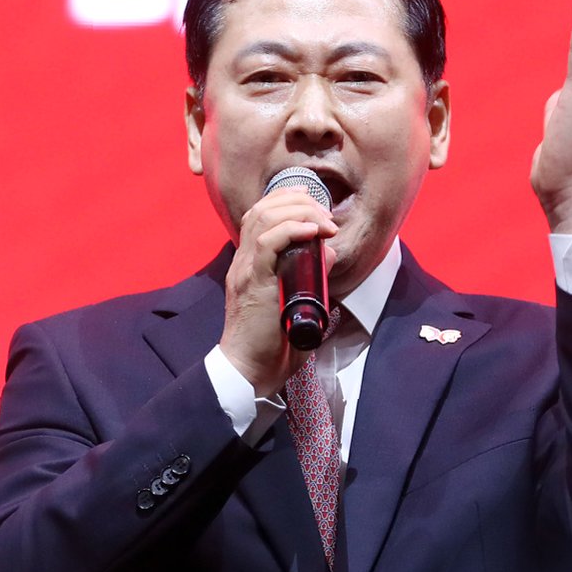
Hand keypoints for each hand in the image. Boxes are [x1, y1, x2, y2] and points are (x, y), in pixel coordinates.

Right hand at [220, 187, 336, 395]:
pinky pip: (267, 243)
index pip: (261, 214)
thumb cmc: (272, 344)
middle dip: (299, 201)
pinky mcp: (253, 282)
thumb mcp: (295, 301)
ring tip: (324, 223)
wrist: (250, 370)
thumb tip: (328, 253)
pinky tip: (312, 232)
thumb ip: (311, 276)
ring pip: (264, 217)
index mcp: (250, 263)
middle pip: (263, 208)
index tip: (316, 208)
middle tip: (326, 216)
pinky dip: (291, 230)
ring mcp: (246, 269)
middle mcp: (244, 261)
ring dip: (300, 212)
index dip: (289, 200)